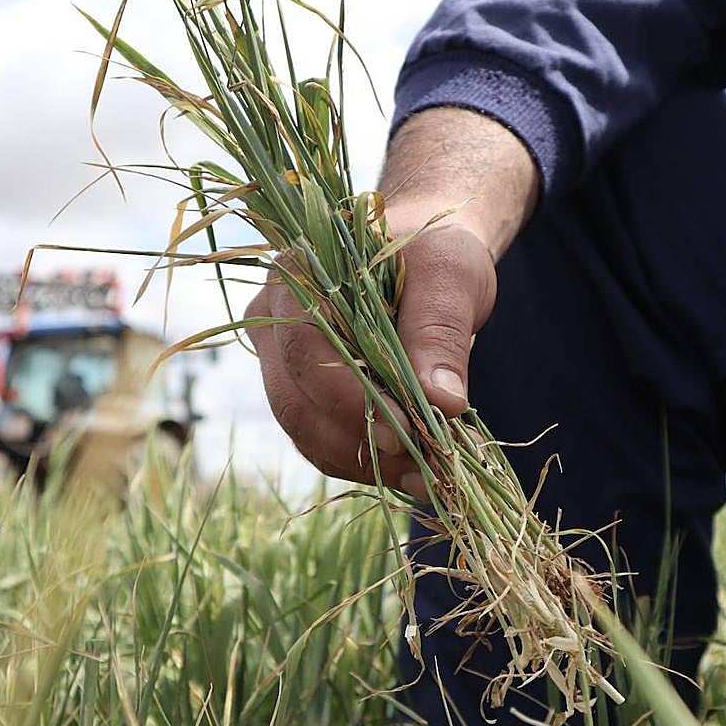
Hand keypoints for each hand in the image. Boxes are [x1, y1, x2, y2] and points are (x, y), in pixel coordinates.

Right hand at [245, 209, 495, 497]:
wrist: (425, 251)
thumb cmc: (435, 250)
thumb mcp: (451, 276)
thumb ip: (441, 331)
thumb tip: (443, 402)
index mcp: (299, 278)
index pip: (305, 353)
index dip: (352, 402)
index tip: (408, 432)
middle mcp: (274, 320)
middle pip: (295, 403)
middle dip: (358, 443)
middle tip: (422, 466)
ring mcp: (282, 361)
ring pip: (305, 431)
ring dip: (363, 462)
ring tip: (425, 475)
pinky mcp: (304, 392)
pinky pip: (321, 440)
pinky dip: (363, 462)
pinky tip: (410, 470)